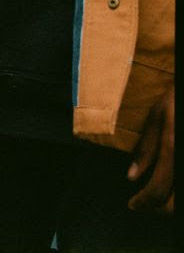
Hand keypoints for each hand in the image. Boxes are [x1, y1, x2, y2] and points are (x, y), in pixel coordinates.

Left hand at [127, 85, 173, 213]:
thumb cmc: (177, 100)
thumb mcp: (158, 117)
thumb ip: (146, 149)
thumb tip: (132, 177)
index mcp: (173, 149)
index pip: (157, 189)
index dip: (143, 202)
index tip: (133, 204)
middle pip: (175, 205)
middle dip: (157, 209)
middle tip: (144, 204)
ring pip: (183, 203)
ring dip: (170, 205)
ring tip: (157, 197)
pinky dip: (177, 193)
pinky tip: (169, 186)